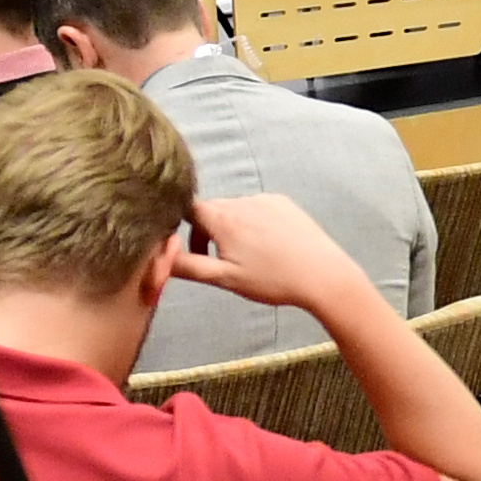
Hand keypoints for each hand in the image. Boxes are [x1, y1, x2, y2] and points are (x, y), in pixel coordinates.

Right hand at [171, 193, 373, 322]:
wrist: (323, 275)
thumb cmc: (273, 280)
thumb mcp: (225, 279)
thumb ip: (188, 267)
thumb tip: (158, 258)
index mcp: (224, 218)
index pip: (187, 209)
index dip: (181, 227)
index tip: (188, 248)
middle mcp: (242, 201)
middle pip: (211, 210)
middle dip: (206, 232)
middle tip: (217, 261)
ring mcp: (265, 199)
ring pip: (234, 210)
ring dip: (231, 228)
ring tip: (247, 257)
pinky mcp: (283, 202)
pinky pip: (257, 208)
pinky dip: (253, 223)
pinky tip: (267, 246)